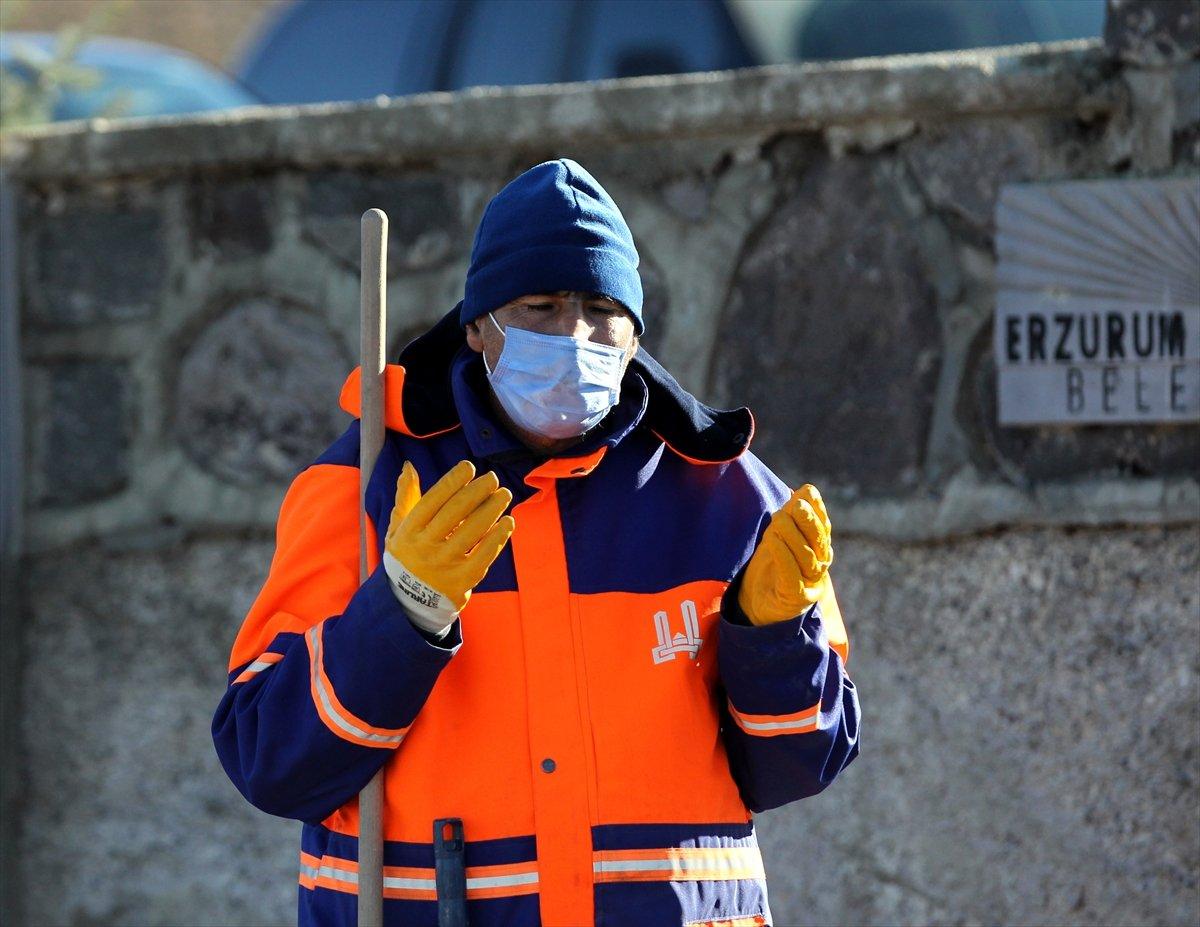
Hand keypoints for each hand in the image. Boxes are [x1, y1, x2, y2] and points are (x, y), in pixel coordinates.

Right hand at [382, 460, 514, 630]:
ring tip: (504, 495)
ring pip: (473, 531)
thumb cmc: (409, 555)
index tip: (469, 466)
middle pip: (455, 512)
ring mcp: (444, 565)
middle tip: (493, 478)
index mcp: (408, 531)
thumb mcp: (398, 528)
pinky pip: (484, 554)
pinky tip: (508, 522)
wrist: (410, 601)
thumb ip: (406, 498)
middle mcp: (425, 547)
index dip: (452, 481)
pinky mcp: (462, 580)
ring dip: (492, 509)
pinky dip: (498, 537)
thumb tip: (408, 467)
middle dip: (477, 491)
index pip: (433, 500)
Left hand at [737, 484, 832, 626]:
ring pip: (807, 558)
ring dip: (792, 535)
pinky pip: (792, 576)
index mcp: (819, 552)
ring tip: (778, 520)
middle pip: (819, 542)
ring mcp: (810, 585)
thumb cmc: (770, 568)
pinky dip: (783, 555)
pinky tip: (772, 540)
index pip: (823, 528)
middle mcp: (819, 569)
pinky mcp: (796, 599)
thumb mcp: (778, 537)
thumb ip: (790, 517)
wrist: (756, 605)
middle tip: (797, 505)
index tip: (808, 492)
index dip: (818, 510)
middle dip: (809, 521)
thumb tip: (803, 490)